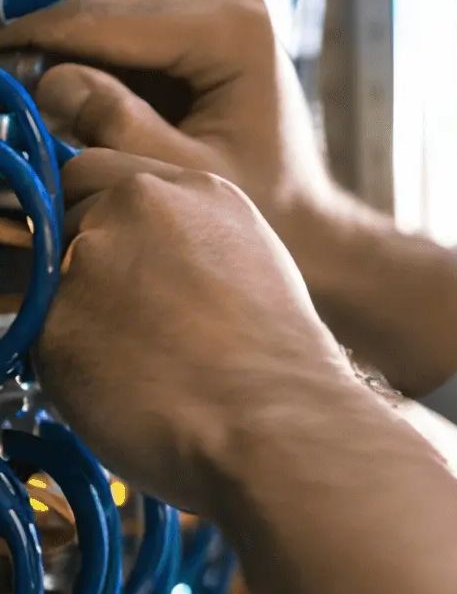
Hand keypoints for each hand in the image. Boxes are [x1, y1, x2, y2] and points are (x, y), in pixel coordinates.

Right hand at [0, 0, 339, 255]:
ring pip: (104, 17)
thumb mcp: (182, 174)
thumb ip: (116, 125)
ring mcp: (215, 3)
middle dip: (37, 40)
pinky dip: (86, 58)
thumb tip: (44, 80)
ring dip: (57, 48)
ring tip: (17, 83)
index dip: (31, 34)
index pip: (106, 20)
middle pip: (101, 9)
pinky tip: (48, 86)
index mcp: (232, 26)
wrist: (308, 219)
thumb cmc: (263, 208)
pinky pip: (121, 33)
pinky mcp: (199, 22)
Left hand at [37, 148, 358, 515]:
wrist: (273, 421)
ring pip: (50, 275)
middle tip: (125, 315)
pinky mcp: (55, 316)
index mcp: (195, 187)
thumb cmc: (278, 364)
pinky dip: (68, 364)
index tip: (115, 257)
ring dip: (75, 310)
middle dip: (80, 255)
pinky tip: (124, 385)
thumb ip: (186, 242)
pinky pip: (40, 335)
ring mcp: (92, 256)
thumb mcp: (250, 266)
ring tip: (137, 359)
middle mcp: (137, 204)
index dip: (99, 217)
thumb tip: (144, 262)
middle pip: (67, 212)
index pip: (101, 172)